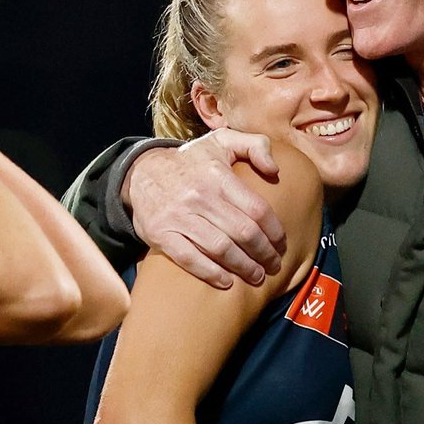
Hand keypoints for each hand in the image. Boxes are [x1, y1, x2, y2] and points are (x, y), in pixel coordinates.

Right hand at [126, 128, 286, 288]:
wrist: (141, 172)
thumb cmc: (190, 161)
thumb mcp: (222, 141)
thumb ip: (255, 145)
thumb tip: (276, 171)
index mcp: (218, 175)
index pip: (257, 209)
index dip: (275, 232)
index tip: (282, 244)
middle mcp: (199, 196)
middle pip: (243, 233)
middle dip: (264, 253)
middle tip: (274, 265)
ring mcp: (178, 217)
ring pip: (220, 249)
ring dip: (244, 267)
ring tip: (257, 276)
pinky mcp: (161, 234)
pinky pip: (190, 259)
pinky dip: (210, 273)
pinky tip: (226, 282)